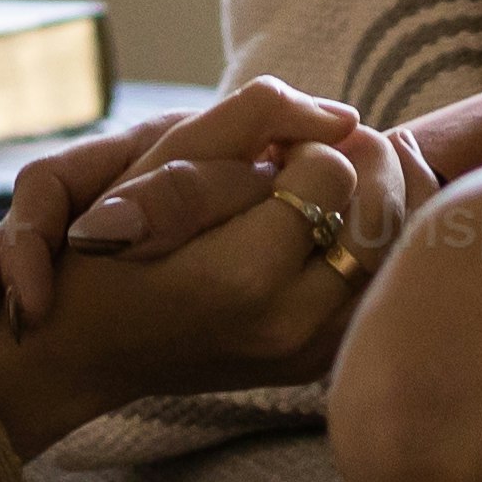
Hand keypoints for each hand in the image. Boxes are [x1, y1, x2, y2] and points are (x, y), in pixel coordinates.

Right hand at [0, 79, 421, 452]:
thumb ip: (253, 116)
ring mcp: (306, 355)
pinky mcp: (316, 367)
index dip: (307, 144)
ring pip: (393, 255)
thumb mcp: (161, 159)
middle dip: (363, 167)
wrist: (88, 349)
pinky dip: (378, 247)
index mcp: (242, 275)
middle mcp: (286, 325)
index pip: (332, 172)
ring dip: (381, 204)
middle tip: (330, 147)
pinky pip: (377, 291)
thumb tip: (345, 113)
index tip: (277, 150)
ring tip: (351, 172)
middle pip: (378, 215)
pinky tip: (353, 215)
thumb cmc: (112, 241)